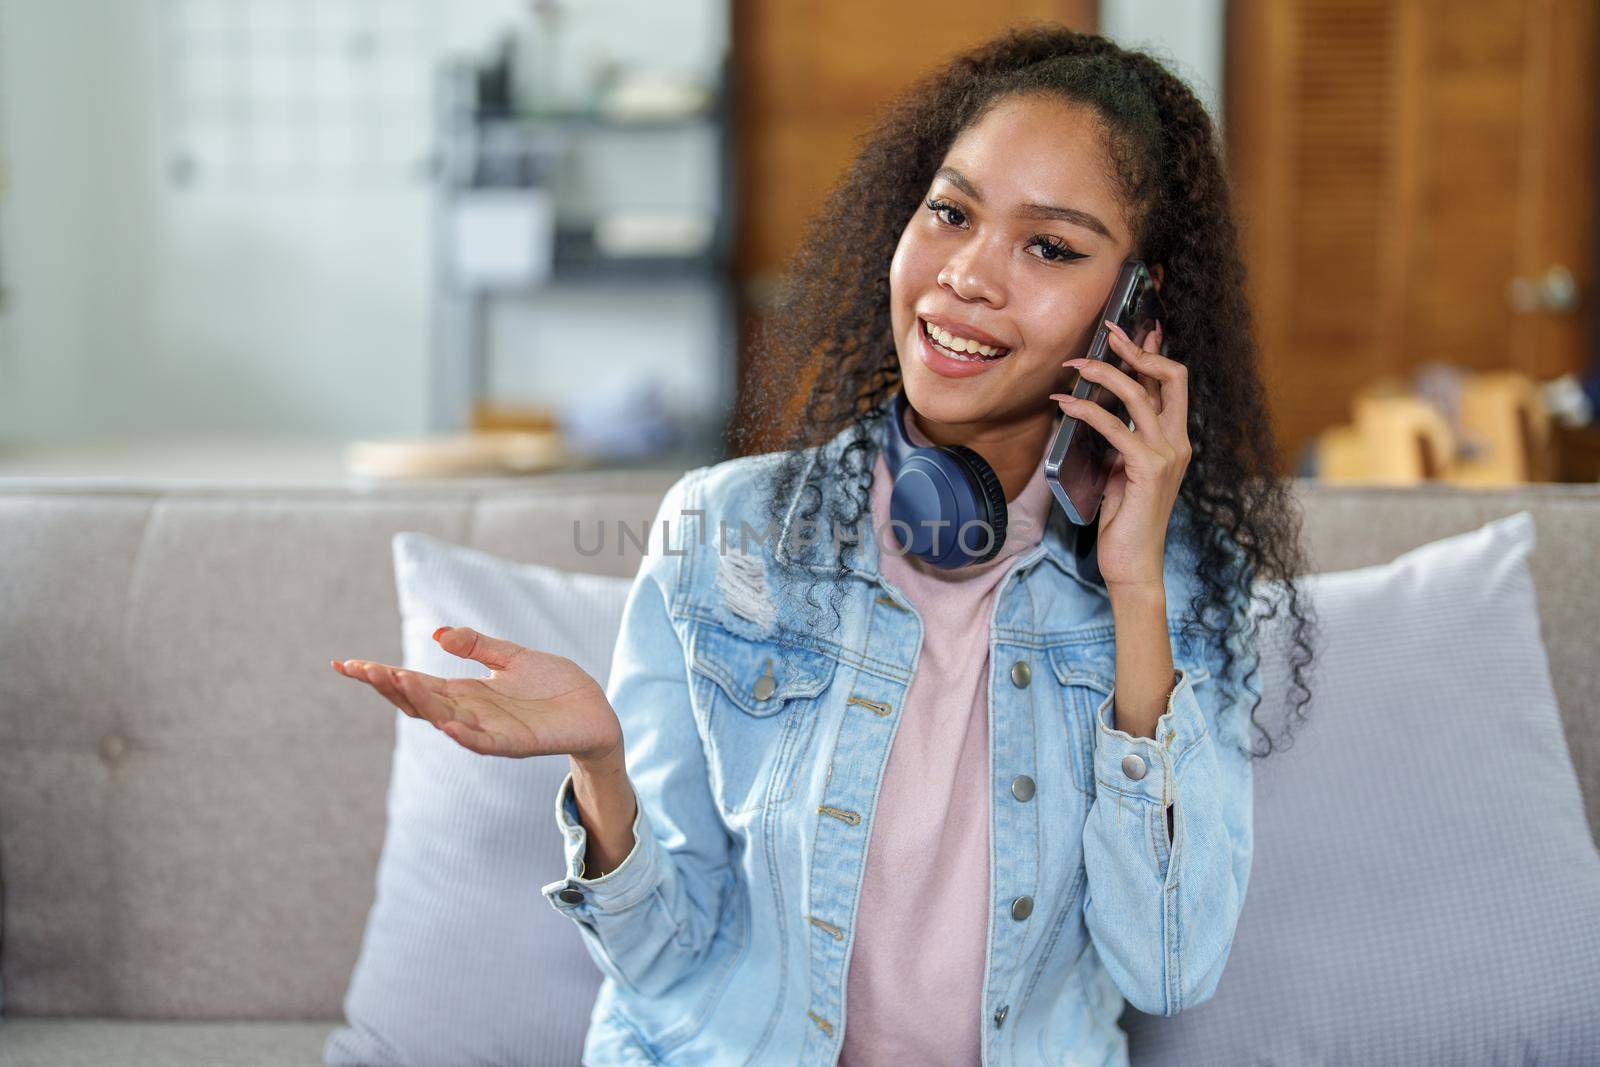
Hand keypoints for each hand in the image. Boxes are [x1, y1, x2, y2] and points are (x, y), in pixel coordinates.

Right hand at [331, 627, 622, 761]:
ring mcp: (491, 730)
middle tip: (360, 669)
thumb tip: (436, 635)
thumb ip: (476, 646)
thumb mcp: (512, 657)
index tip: (347, 664)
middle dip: (389, 687)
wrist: (594, 710)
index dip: (382, 676)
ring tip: (396, 678)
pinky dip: (464, 735)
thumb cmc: (554, 685)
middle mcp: (470, 714)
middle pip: (419, 703)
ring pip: (445, 720)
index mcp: (466, 693)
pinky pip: (484, 743)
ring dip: (421, 703)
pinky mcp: (516, 742)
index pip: (415, 685)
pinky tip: (445, 724)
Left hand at [1048, 318, 1190, 589]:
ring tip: (1073, 366)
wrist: (1132, 563)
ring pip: (1140, 395)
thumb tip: (1098, 411)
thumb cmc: (1123, 520)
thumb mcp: (1121, 471)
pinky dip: (1088, 410)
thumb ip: (1120, 442)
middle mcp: (1177, 442)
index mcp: (1175, 440)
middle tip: (1106, 332)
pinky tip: (1065, 405)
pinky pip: (1116, 427)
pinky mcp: (1148, 470)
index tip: (1130, 330)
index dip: (1153, 352)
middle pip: (1171, 376)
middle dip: (1137, 348)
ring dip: (1104, 373)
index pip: (1171, 383)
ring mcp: (1166, 455)